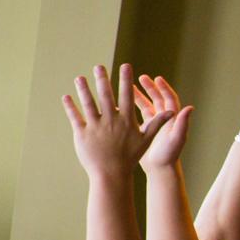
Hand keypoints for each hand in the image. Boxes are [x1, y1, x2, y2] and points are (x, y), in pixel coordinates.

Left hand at [63, 65, 146, 180]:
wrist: (111, 174)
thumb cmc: (129, 157)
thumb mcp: (146, 139)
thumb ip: (157, 123)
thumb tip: (173, 111)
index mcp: (125, 120)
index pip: (126, 95)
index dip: (126, 80)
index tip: (125, 65)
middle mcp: (110, 121)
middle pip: (106, 96)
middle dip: (102, 79)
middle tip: (98, 66)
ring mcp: (95, 127)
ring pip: (88, 104)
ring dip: (83, 90)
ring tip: (79, 77)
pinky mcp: (82, 134)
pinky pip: (75, 117)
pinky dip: (70, 107)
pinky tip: (66, 96)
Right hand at [131, 74, 191, 171]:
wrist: (160, 169)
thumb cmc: (168, 155)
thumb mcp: (176, 139)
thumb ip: (182, 123)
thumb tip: (190, 108)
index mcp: (172, 119)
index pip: (169, 98)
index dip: (163, 88)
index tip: (156, 78)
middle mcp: (164, 120)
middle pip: (157, 99)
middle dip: (150, 88)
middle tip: (140, 77)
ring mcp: (154, 125)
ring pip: (146, 106)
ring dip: (139, 96)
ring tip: (128, 86)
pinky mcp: (145, 131)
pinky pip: (138, 116)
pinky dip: (131, 109)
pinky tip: (120, 104)